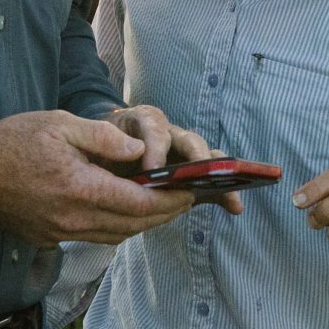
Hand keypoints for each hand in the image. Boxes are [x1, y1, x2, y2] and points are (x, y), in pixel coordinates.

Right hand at [0, 110, 194, 247]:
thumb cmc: (13, 142)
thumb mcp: (60, 124)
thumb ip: (104, 137)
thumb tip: (140, 151)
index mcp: (80, 189)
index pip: (139, 202)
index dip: (170, 199)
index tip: (190, 190)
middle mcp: (74, 219)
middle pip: (134, 224)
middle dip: (165, 213)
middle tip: (186, 199)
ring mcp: (61, 233)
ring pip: (117, 235)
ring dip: (144, 223)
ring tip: (163, 205)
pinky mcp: (51, 238)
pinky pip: (96, 236)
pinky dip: (119, 226)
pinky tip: (126, 210)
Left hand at [108, 106, 243, 214]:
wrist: (103, 155)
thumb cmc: (100, 147)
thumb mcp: (93, 139)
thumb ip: (105, 142)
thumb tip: (133, 154)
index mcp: (144, 120)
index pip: (154, 127)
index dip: (155, 147)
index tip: (153, 169)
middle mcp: (169, 133)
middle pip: (189, 140)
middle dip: (197, 157)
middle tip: (202, 174)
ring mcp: (183, 153)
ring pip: (206, 158)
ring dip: (219, 177)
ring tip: (231, 197)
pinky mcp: (191, 173)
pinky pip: (211, 180)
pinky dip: (224, 193)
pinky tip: (235, 208)